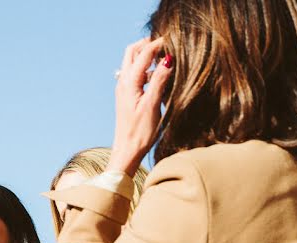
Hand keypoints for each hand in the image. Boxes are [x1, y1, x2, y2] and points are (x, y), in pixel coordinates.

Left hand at [109, 37, 172, 175]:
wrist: (126, 151)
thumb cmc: (140, 132)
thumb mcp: (152, 105)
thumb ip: (160, 80)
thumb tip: (167, 59)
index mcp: (129, 83)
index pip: (143, 53)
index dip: (158, 43)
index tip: (173, 38)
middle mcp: (123, 83)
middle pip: (132, 52)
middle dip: (147, 44)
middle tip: (165, 43)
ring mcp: (124, 89)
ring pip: (133, 62)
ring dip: (146, 55)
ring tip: (165, 57)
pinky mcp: (127, 96)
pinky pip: (135, 74)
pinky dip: (146, 68)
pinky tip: (158, 75)